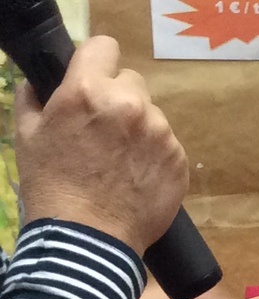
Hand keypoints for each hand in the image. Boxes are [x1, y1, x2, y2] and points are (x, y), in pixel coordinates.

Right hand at [14, 36, 187, 255]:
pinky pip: (168, 145)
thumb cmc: (52, 186)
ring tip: (121, 161)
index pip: (105, 47)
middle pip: (132, 82)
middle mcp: (130, 106)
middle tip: (105, 131)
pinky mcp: (179, 161)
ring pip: (152, 115)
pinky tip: (137, 177)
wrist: (89, 238)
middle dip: (119, 99)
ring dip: (139, 130)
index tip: (94, 79)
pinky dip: (156, 156)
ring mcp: (160, 134)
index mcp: (88, 91)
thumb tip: (39, 83)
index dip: (97, 62)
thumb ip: (35, 98)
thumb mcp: (27, 135)